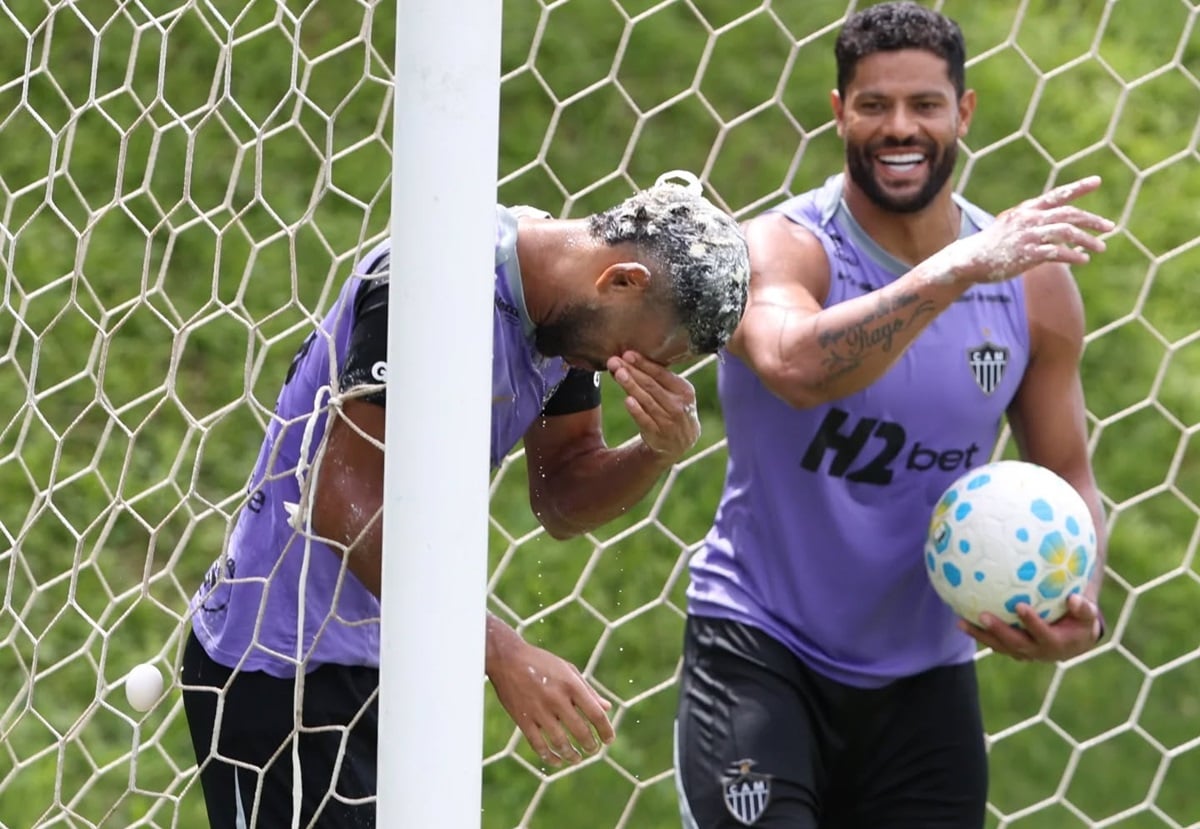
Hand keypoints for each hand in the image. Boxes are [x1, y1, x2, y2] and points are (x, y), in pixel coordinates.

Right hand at [487, 634, 614, 766]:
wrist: (507, 658)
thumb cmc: (542, 663)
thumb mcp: (568, 670)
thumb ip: (588, 690)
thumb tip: (607, 708)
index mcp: (571, 685)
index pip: (596, 714)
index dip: (606, 730)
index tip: (609, 740)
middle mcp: (557, 699)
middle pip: (580, 731)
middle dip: (590, 745)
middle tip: (593, 750)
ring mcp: (539, 710)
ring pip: (560, 742)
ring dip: (572, 755)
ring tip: (577, 759)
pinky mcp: (523, 719)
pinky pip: (538, 745)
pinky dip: (549, 757)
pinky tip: (557, 761)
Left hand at [606, 351, 700, 460]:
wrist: (680, 443)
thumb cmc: (673, 409)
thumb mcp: (675, 393)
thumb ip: (657, 379)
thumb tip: (629, 360)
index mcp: (684, 390)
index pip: (661, 374)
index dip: (644, 363)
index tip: (627, 354)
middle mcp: (678, 405)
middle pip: (651, 385)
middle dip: (632, 371)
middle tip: (615, 361)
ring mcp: (668, 421)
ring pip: (646, 400)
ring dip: (631, 386)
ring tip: (618, 374)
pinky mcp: (657, 434)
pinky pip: (645, 420)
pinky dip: (636, 410)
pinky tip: (627, 400)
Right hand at [933, 176, 1115, 285]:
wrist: (969, 259)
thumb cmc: (993, 246)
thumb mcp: (1013, 229)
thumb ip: (1038, 228)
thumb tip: (1066, 235)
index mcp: (1026, 210)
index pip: (1056, 195)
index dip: (1077, 187)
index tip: (1096, 181)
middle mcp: (1029, 219)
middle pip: (1068, 214)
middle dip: (1092, 220)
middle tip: (1109, 227)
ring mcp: (1027, 236)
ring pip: (1067, 232)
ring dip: (1088, 240)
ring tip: (1101, 248)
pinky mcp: (1026, 254)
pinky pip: (1057, 253)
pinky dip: (1073, 256)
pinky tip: (1083, 260)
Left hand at [958, 593, 1101, 661]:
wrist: (1074, 643)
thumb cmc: (1080, 622)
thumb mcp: (1088, 616)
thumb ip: (1084, 608)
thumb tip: (1075, 598)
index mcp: (1056, 643)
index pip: (1042, 634)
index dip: (1032, 622)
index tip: (1020, 606)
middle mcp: (1037, 651)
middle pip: (1015, 643)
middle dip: (999, 631)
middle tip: (983, 615)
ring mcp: (1023, 653)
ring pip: (999, 646)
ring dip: (980, 635)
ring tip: (960, 622)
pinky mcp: (1012, 650)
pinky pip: (993, 642)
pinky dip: (978, 633)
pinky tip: (961, 618)